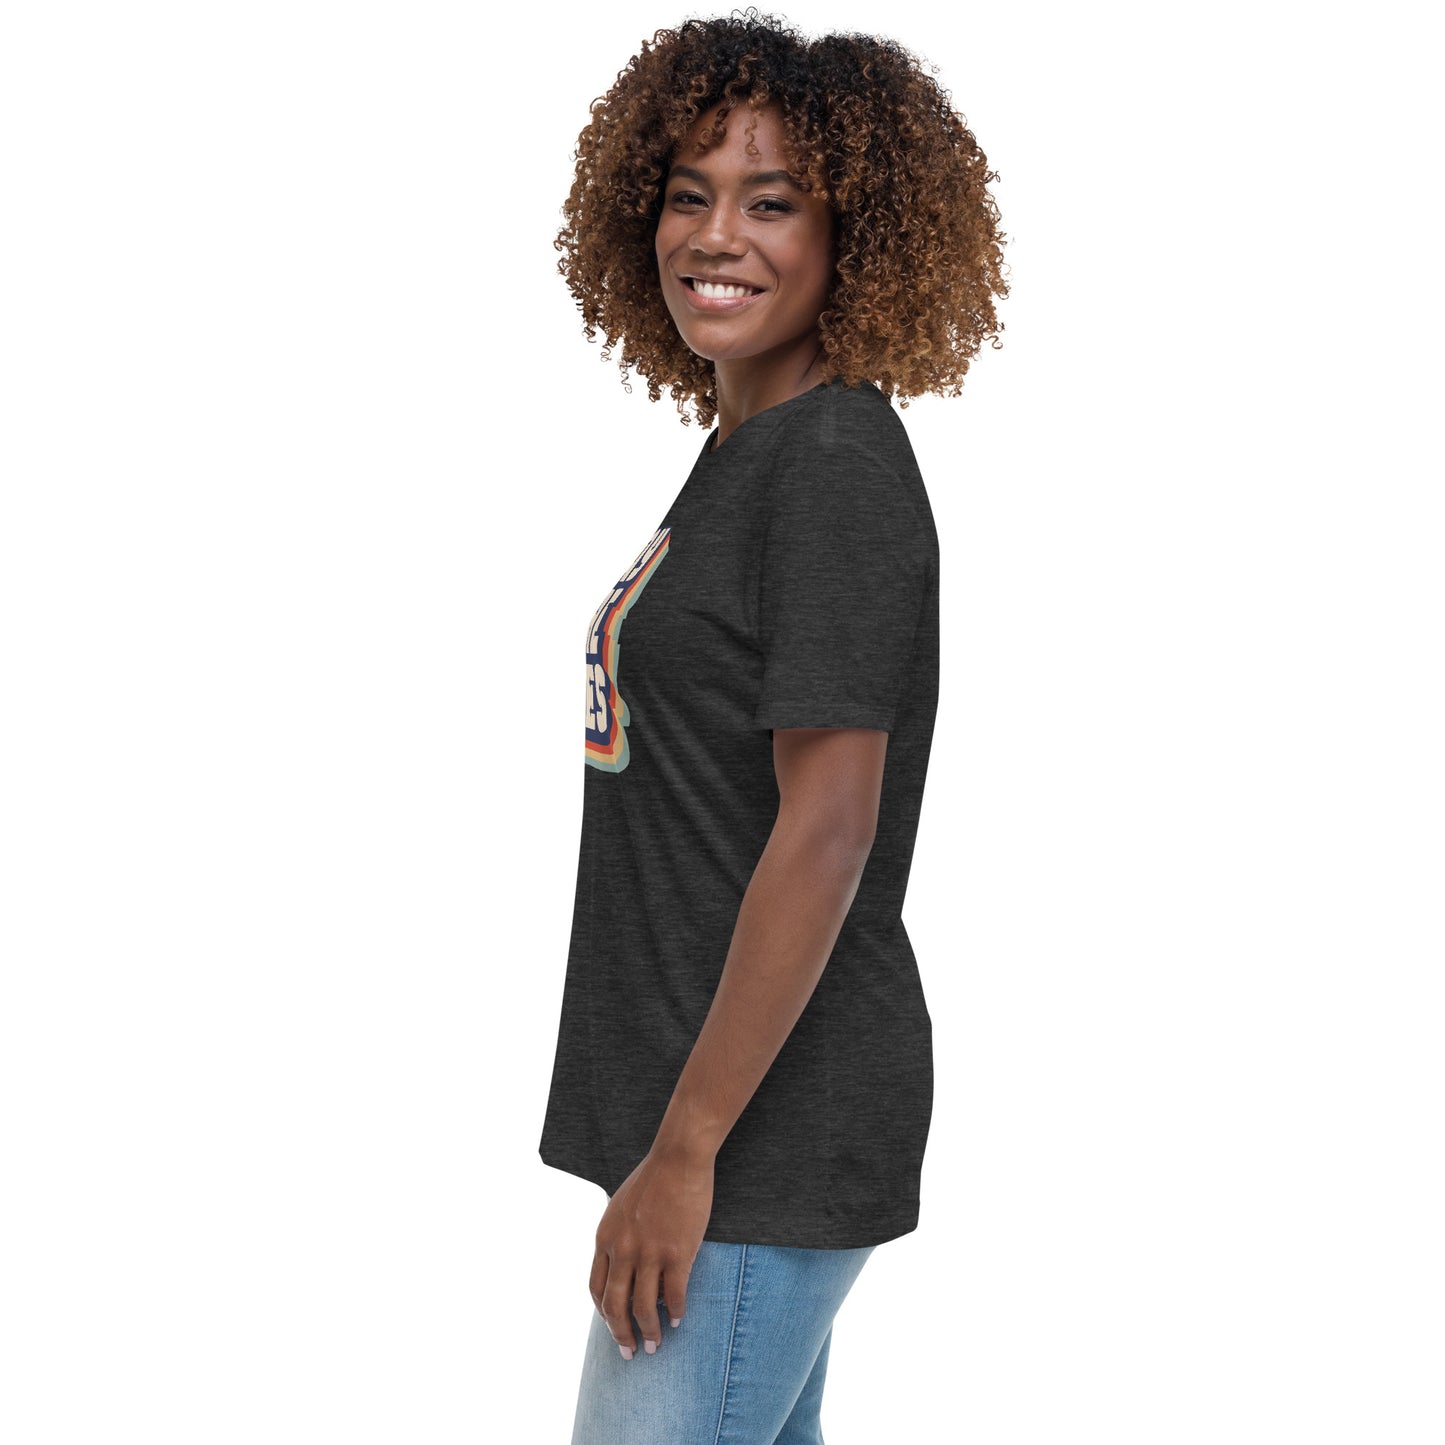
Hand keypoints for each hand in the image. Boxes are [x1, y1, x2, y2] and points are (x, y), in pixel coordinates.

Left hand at [589, 1146, 713, 1358]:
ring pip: (644, 1306)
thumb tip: (620, 1268)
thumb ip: (616, 1237)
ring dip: (648, 1331)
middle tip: (630, 1353)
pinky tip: (678, 1320)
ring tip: (655, 1345)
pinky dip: (675, 1312)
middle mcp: (622, 1248)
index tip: (614, 1326)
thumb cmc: (652, 1179)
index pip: (596, 1288)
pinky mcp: (677, 1251)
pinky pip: (674, 1293)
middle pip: (615, 1305)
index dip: (604, 1314)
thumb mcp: (620, 1208)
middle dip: (621, 1334)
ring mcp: (649, 1251)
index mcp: (605, 1237)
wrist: (678, 1158)